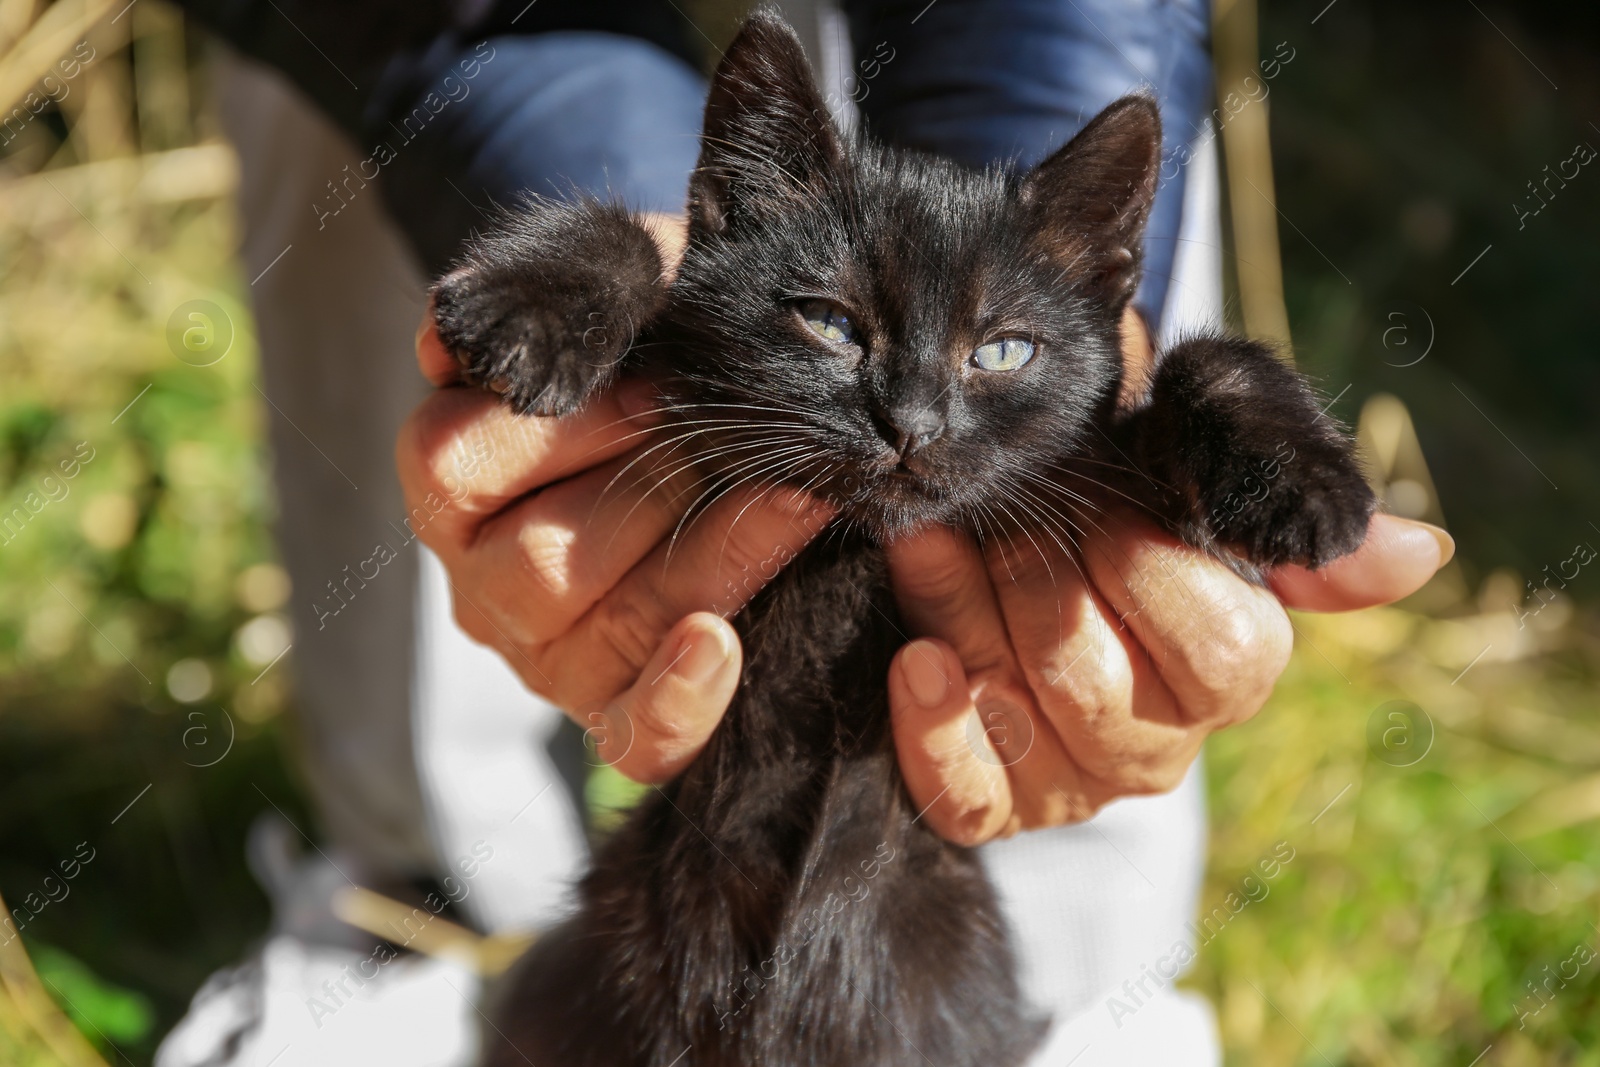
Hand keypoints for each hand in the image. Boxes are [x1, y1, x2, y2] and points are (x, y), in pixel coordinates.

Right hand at [398, 216, 834, 782]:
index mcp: (451, 482)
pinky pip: (635, 741)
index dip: (555, 427)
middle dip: (650, 492)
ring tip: (792, 500)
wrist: (746, 408)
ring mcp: (548, 658)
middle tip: (736, 440)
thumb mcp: (633, 286)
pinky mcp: (620, 713)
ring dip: (705, 562)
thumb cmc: (673, 340)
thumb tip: (454, 336)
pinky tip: (721, 646)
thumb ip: (565, 289)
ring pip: (594, 637)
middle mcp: (481, 583)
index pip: (450, 463)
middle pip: (532, 564)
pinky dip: (678, 700)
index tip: (658, 386)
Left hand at [882, 510, 1453, 843]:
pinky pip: (967, 802)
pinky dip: (935, 731)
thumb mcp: (1198, 488)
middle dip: (1037, 582)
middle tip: (1002, 515)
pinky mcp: (992, 805)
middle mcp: (1160, 744)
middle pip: (1101, 686)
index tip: (1099, 504)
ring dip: (969, 619)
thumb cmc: (1109, 506)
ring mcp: (1073, 783)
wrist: (1004, 542)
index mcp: (1230, 669)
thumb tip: (1423, 553)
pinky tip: (918, 661)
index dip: (1148, 571)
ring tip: (932, 546)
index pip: (1223, 651)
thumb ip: (1295, 524)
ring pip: (1028, 723)